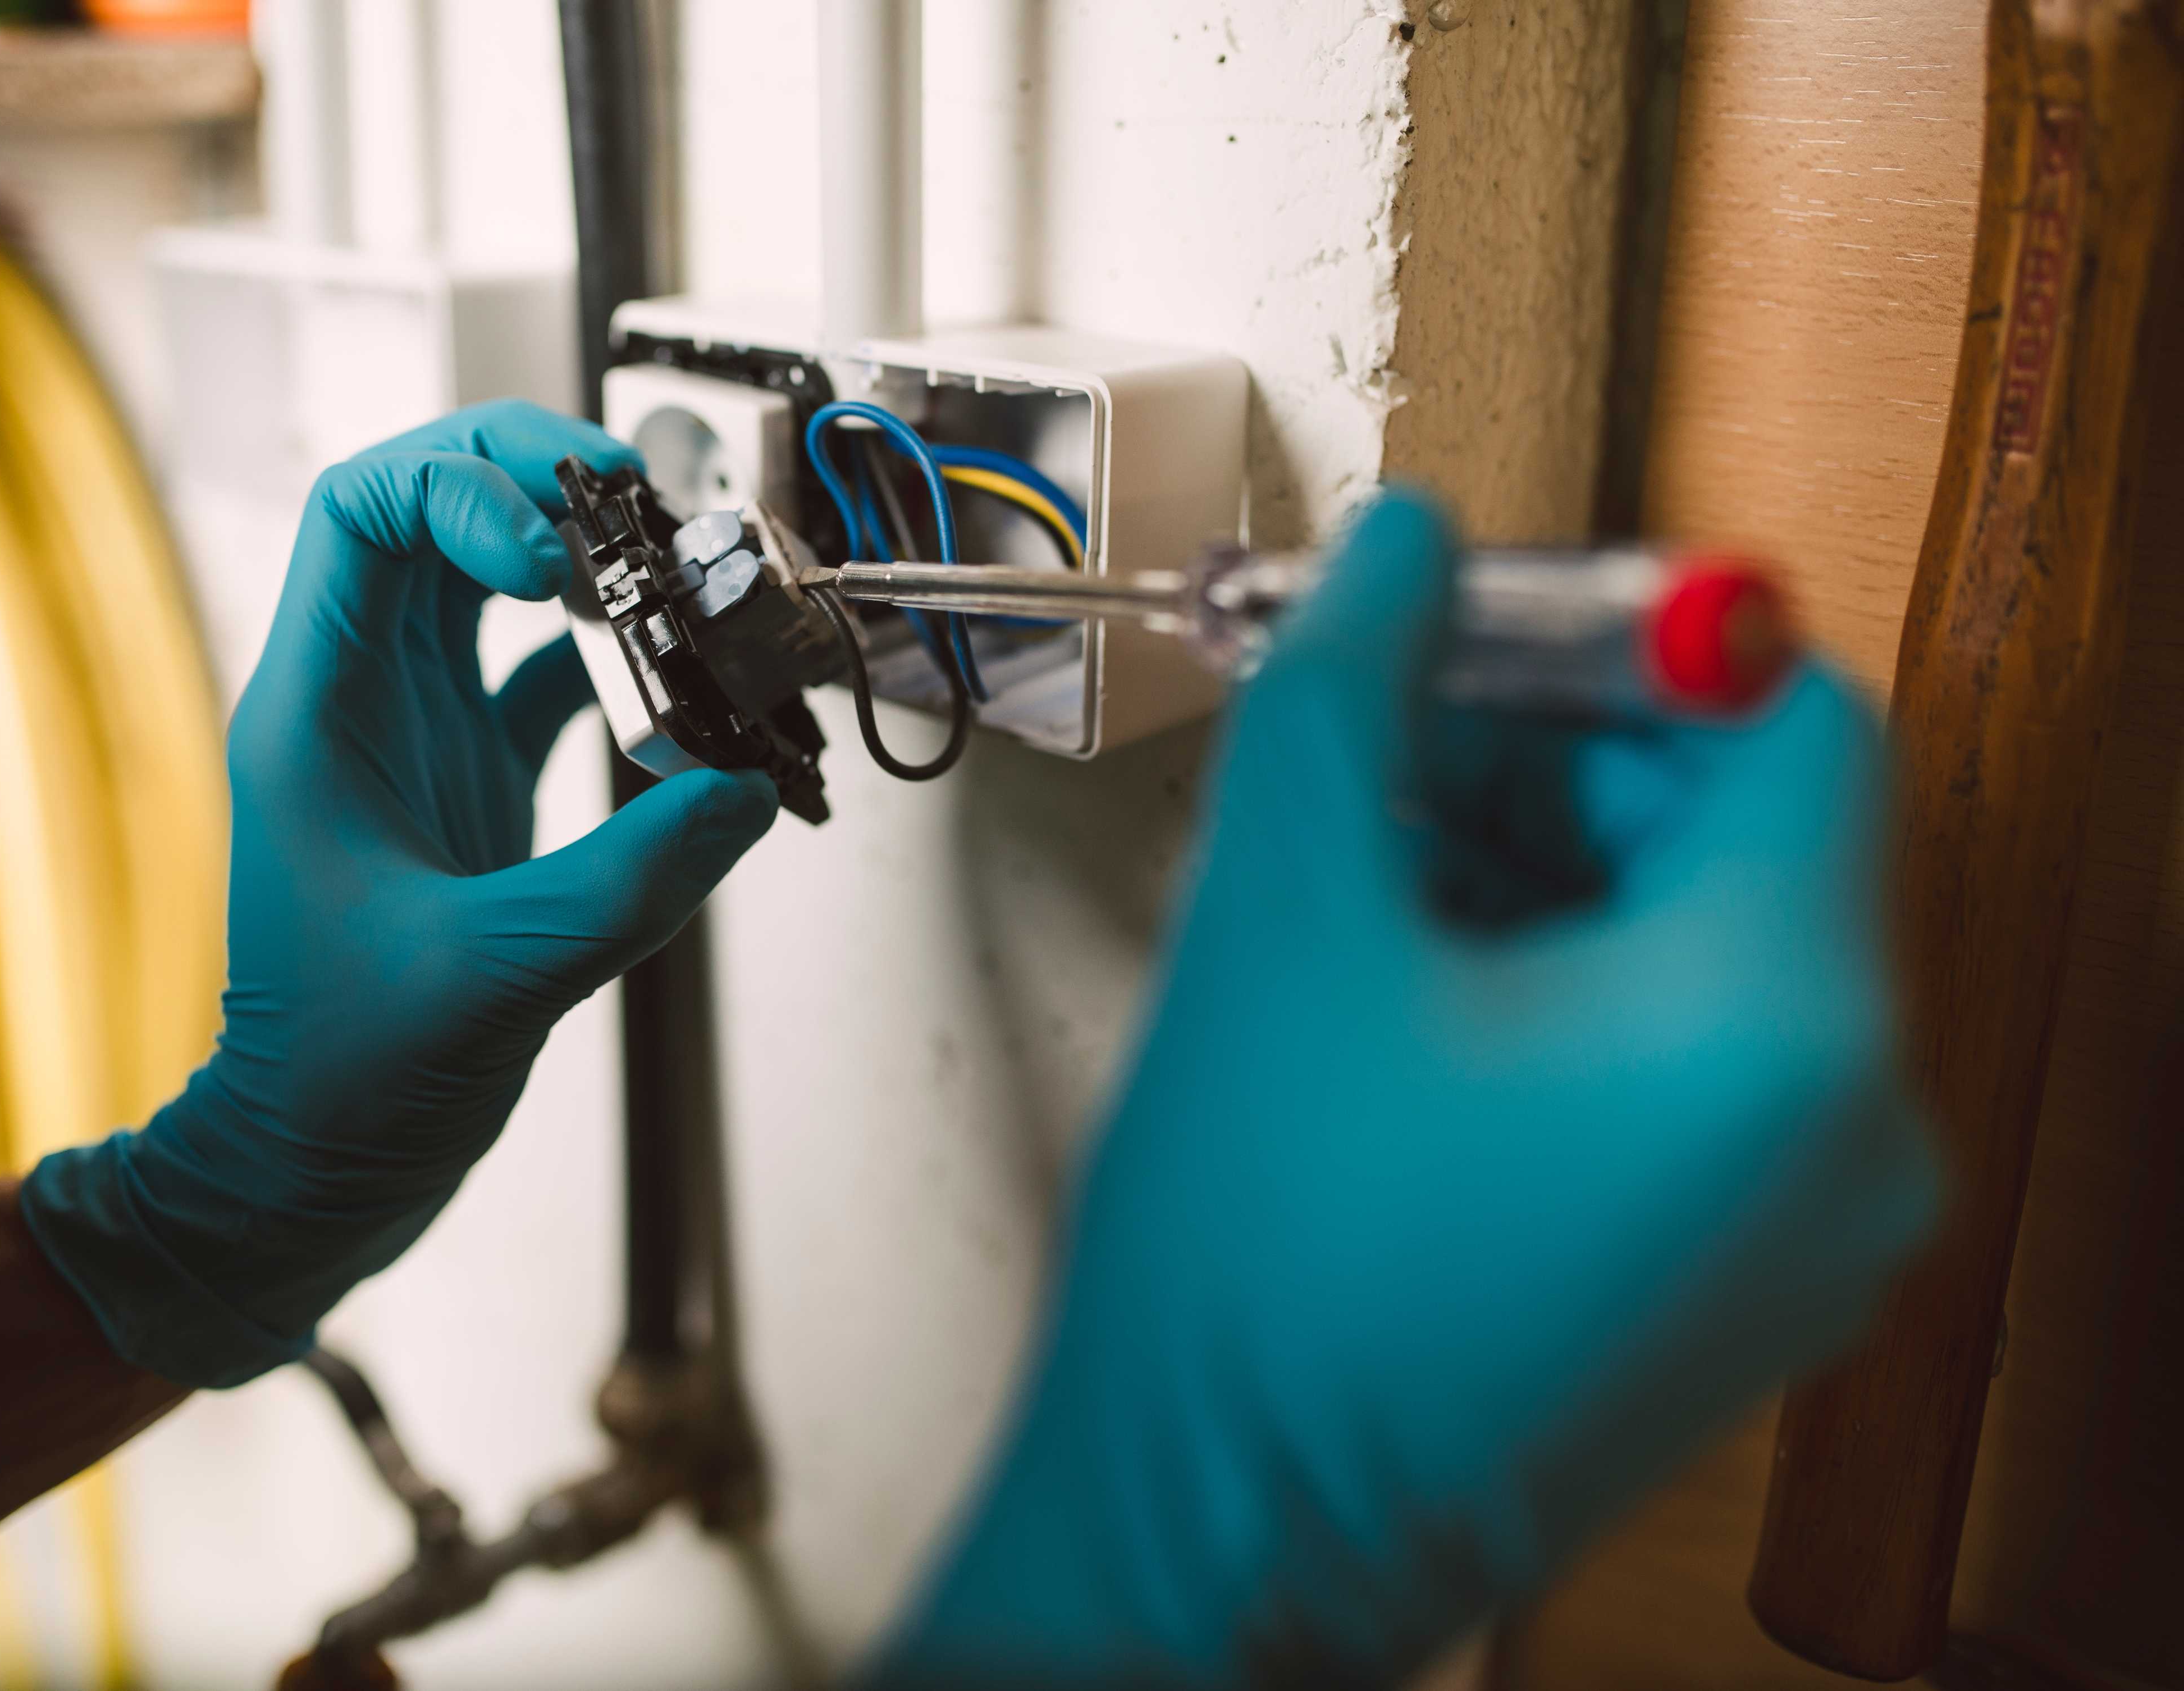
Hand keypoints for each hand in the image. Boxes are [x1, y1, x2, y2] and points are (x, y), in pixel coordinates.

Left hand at [23, 401, 779, 1387]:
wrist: (313, 1170)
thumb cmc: (344, 1084)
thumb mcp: (492, 980)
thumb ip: (626, 884)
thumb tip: (744, 787)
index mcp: (317, 711)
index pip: (364, 511)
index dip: (465, 487)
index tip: (558, 550)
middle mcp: (360, 699)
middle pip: (431, 509)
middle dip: (537, 479)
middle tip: (641, 503)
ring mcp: (415, 734)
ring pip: (489, 577)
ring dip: (583, 554)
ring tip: (675, 566)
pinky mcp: (468, 780)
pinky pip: (540, 670)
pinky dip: (612, 654)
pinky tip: (680, 676)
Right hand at [881, 496, 1938, 1684]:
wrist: (1218, 1540)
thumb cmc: (1254, 1294)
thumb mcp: (1283, 919)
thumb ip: (1350, 685)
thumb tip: (1403, 557)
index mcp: (1774, 1035)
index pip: (1786, 722)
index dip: (1626, 644)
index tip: (1494, 633)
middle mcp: (1845, 1137)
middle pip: (1746, 833)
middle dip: (1561, 761)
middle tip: (1397, 745)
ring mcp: (1806, 1225)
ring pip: (1712, 948)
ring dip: (1552, 871)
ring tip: (1378, 879)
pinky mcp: (1742, 1275)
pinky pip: (1695, 1062)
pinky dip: (1574, 989)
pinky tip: (1420, 989)